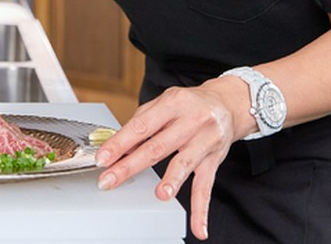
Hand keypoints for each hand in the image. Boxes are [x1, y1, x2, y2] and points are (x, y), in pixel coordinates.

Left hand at [94, 79, 246, 240]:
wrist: (227, 104)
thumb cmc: (189, 104)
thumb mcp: (164, 103)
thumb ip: (142, 122)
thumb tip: (118, 146)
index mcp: (172, 103)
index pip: (141, 126)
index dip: (120, 143)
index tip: (103, 158)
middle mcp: (190, 121)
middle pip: (157, 146)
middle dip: (130, 165)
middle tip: (110, 179)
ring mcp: (204, 141)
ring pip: (184, 163)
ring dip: (172, 181)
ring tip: (160, 194)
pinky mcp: (214, 160)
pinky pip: (206, 186)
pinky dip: (201, 209)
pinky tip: (198, 228)